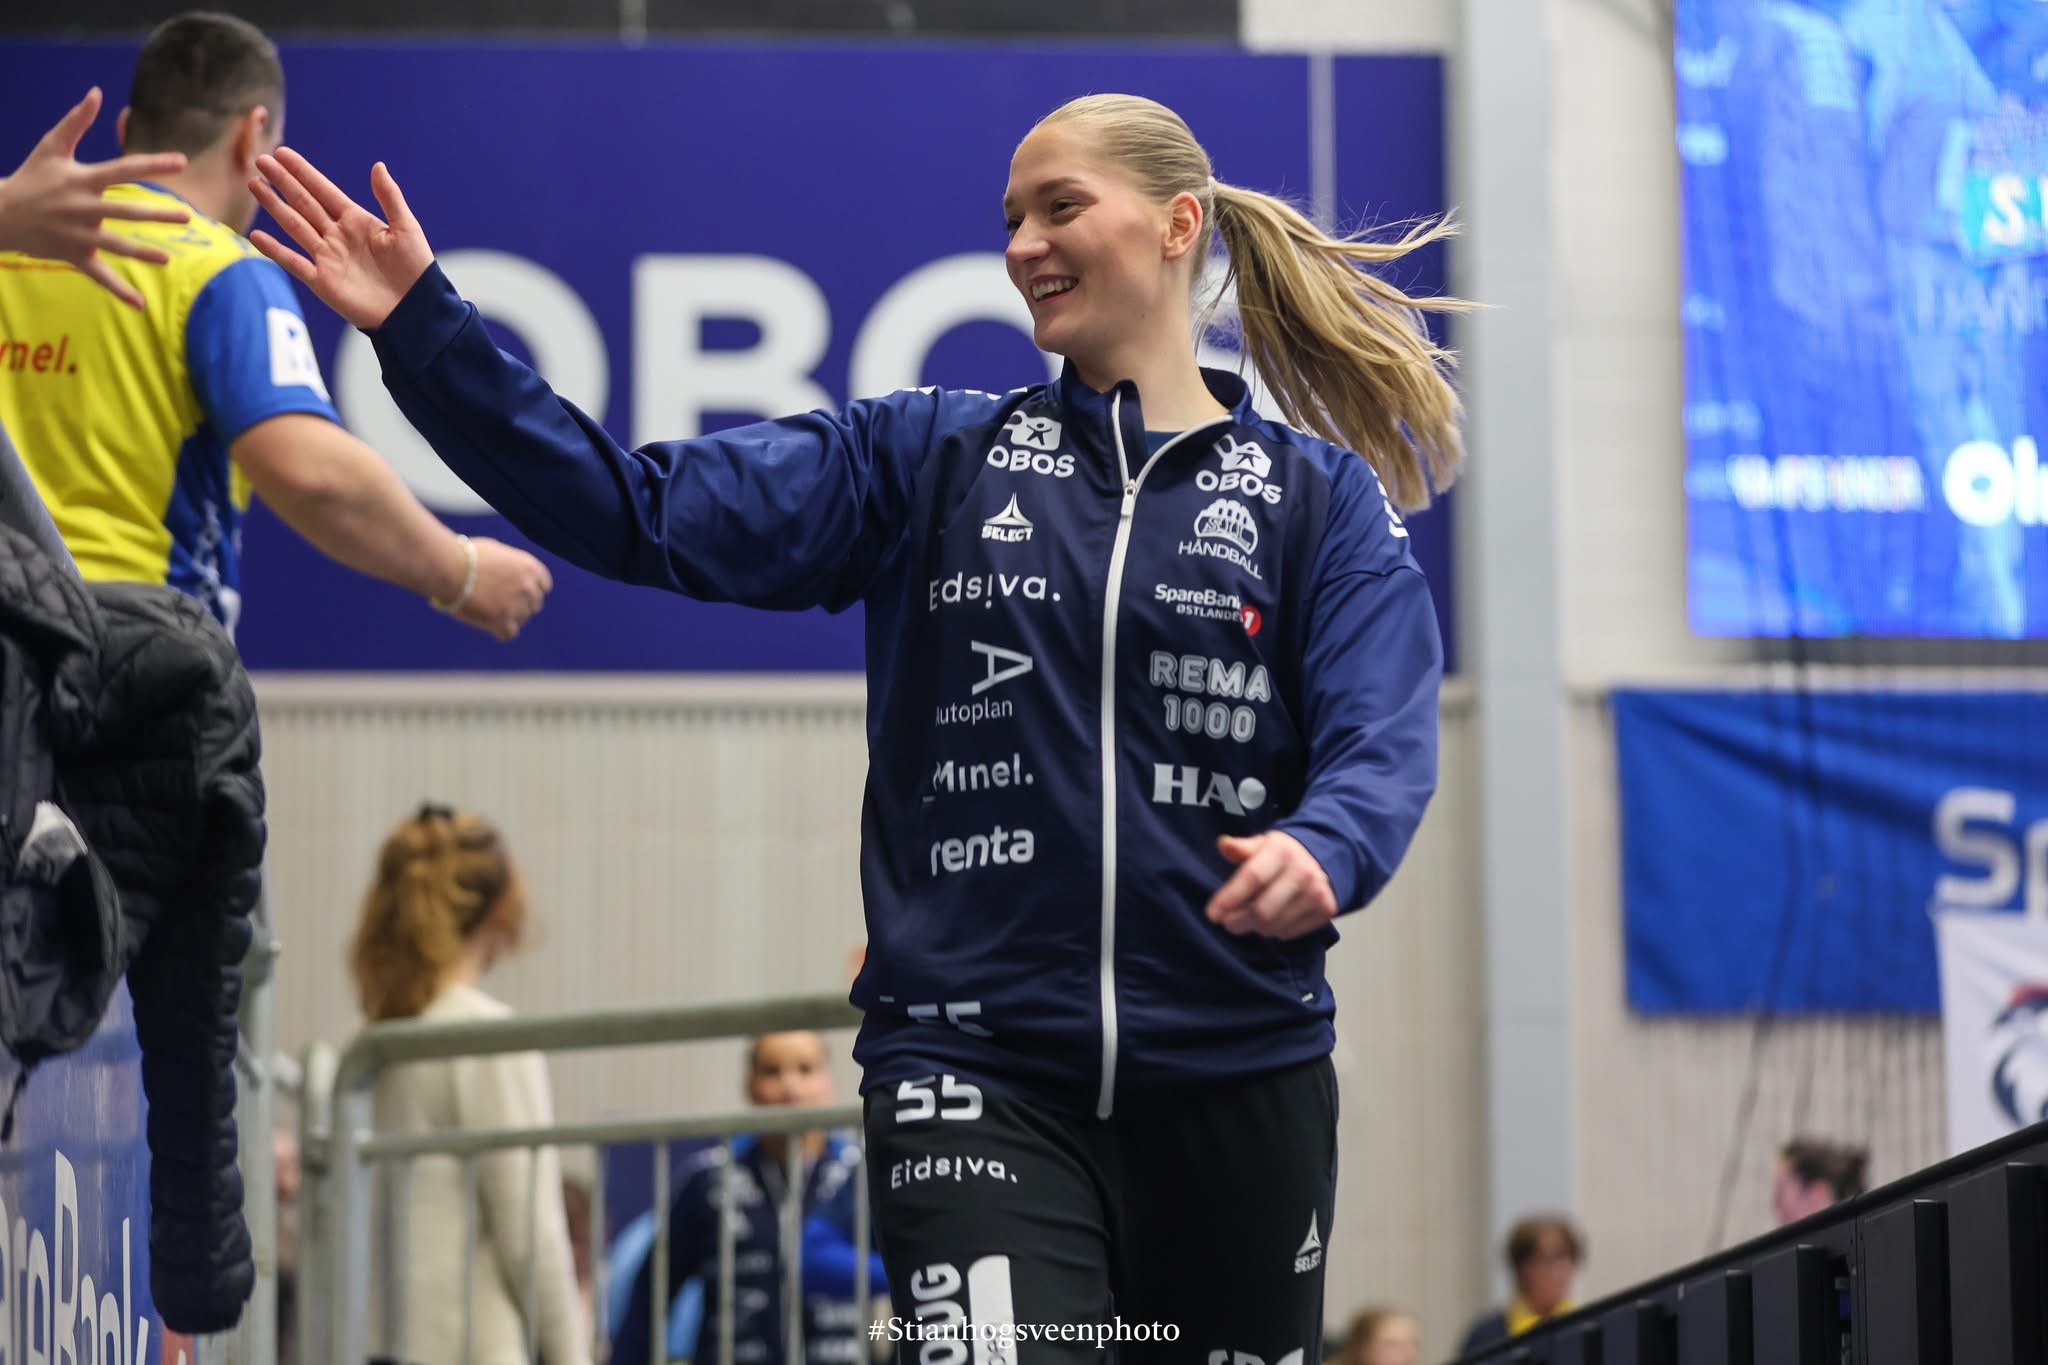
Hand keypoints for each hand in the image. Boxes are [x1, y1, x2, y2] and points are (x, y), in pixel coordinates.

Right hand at [0, 87, 190, 308]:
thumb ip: (77, 121)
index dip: (152, 165)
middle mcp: (81, 207)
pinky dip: (119, 291)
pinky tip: (141, 304)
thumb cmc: (32, 176)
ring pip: (114, 246)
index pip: (123, 169)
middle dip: (155, 214)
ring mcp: (77, 234)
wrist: (1, 212)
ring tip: (167, 259)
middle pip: (124, 211)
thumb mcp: (51, 147)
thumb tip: (97, 93)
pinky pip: (99, 275)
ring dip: (141, 254)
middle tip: (186, 216)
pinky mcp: (73, 255)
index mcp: (81, 179)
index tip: (181, 162)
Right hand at [248, 148, 432, 330]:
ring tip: (255, 184)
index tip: (282, 153)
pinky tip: (256, 235)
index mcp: (357, 221)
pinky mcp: (322, 281)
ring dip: (274, 206)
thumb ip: (389, 197)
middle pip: (304, 203)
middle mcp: (337, 236)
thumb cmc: (415, 269)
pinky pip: (293, 262)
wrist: (414, 309)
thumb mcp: (406, 228)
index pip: (323, 190)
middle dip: (282, 182)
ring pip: (294, 226)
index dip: (302, 172)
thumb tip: (377, 165)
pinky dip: (274, 250)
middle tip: (260, 160)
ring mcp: (327, 257)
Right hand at [454, 537, 552, 641]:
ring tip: (487, 610)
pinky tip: (487, 623)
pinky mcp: (502, 621)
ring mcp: (517, 605)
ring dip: (508, 617)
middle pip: (534, 604)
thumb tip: (509, 575)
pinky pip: (509, 633)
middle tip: (500, 604)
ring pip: (521, 619)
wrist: (449, 568)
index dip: (531, 590)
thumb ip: (510, 566)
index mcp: (529, 567)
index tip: (520, 593)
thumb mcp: (496, 552)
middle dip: (520, 604)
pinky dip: (499, 630)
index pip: (543, 585)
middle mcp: (528, 587)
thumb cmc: (465, 556)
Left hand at [1204, 831, 1338, 940]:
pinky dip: (1275, 931)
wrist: (1321, 858)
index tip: (1212, 914)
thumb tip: (1223, 844)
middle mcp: (1303, 872)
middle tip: (1228, 922)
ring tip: (1250, 918)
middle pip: (1262, 910)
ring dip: (1255, 927)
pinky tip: (1273, 918)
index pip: (1253, 878)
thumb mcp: (1261, 844)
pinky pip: (1289, 933)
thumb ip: (1241, 848)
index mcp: (1282, 851)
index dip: (1230, 898)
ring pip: (1274, 926)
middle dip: (1238, 921)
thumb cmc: (1281, 854)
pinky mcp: (1326, 909)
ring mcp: (1317, 892)